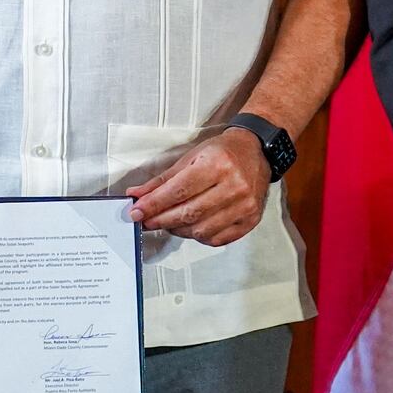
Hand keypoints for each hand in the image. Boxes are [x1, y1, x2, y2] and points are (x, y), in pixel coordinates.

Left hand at [124, 128, 268, 246]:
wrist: (256, 152)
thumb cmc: (222, 153)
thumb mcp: (190, 157)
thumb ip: (163, 179)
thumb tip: (137, 196)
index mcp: (217, 165)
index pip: (179, 191)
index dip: (154, 204)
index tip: (137, 212)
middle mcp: (234, 186)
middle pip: (189, 213)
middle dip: (162, 220)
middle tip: (147, 221)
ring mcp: (245, 206)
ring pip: (202, 230)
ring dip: (178, 230)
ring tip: (168, 222)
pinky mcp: (250, 220)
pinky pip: (217, 239)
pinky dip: (198, 237)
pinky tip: (190, 227)